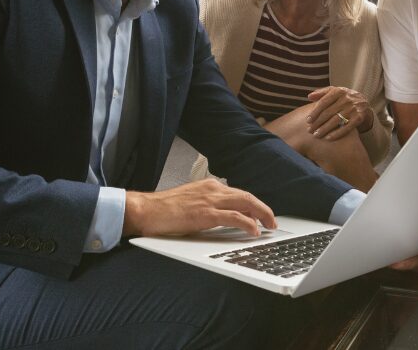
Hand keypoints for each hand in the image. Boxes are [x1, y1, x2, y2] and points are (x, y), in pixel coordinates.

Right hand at [122, 179, 275, 237]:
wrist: (145, 209)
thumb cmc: (163, 210)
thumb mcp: (191, 203)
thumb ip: (208, 207)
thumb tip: (226, 218)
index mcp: (209, 186)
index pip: (238, 193)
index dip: (254, 204)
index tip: (262, 214)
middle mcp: (212, 189)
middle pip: (247, 196)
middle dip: (263, 209)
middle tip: (272, 221)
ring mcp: (209, 200)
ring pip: (245, 203)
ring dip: (261, 215)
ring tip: (269, 226)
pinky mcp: (205, 214)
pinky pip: (234, 217)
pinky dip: (248, 223)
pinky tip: (254, 230)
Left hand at [306, 86, 372, 138]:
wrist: (364, 103)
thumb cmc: (344, 97)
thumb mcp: (335, 91)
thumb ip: (322, 93)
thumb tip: (309, 96)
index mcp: (339, 91)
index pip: (324, 102)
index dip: (315, 112)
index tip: (308, 120)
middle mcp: (347, 99)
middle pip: (328, 112)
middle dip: (317, 122)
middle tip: (309, 130)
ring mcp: (353, 109)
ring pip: (336, 121)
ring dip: (325, 129)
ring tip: (316, 135)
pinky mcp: (359, 118)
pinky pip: (346, 127)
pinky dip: (337, 134)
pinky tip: (328, 138)